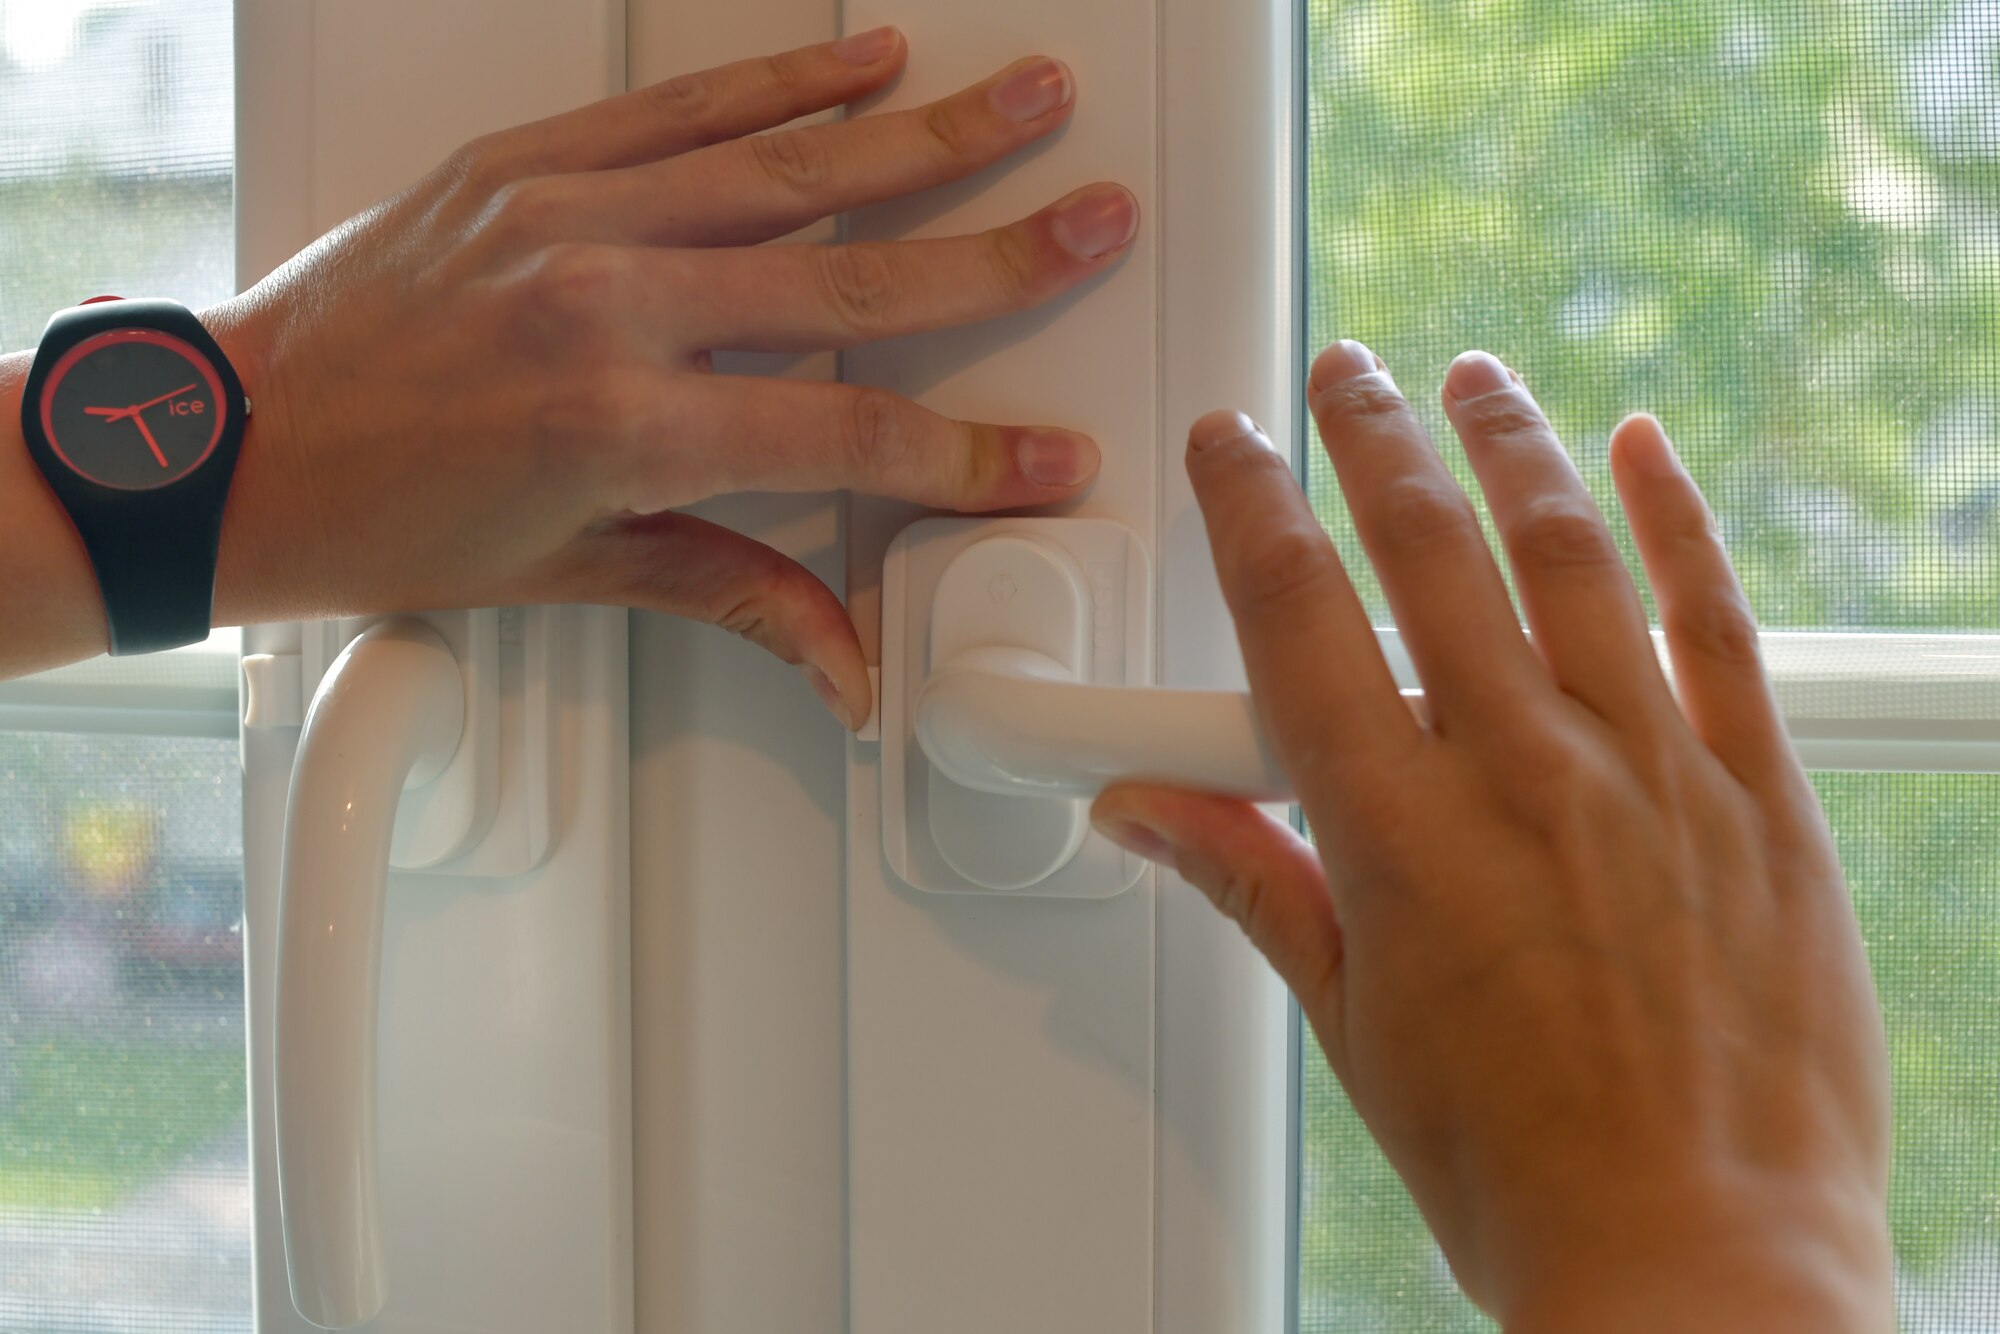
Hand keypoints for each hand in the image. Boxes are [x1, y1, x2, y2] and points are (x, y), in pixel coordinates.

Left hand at [198, 30, 1135, 724]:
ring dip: (922, 134)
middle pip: (850, 276)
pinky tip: (866, 62)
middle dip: (996, 253)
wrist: (225, 445)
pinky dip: (784, 81)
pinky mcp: (526, 162)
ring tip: (1024, 101)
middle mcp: (605, 302)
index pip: (847, 431)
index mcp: (622, 425)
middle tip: (1095, 218)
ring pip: (787, 166)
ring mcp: (566, 215)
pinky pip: (682, 110)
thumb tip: (847, 660)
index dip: (968, 452)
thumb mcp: (573, 573)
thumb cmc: (381, 518)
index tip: (1050, 455)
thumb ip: (735, 591)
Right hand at [1091, 345, 1893, 1329]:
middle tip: (1340, 377)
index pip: (1294, 617)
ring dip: (1506, 442)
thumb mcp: (1351, 1028)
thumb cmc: (1522, 1171)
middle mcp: (1523, 778)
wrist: (1703, 1263)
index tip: (1231, 447)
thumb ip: (1254, 885)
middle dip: (1367, 435)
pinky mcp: (1759, 792)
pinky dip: (1679, 517)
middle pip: (1425, 547)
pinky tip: (1645, 448)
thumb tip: (1151, 811)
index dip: (1250, 505)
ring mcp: (1651, 773)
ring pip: (1566, 551)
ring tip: (1470, 377)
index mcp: (1400, 839)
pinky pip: (1716, 618)